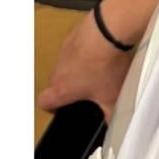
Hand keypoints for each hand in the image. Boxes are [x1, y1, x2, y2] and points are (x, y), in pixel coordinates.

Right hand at [38, 7, 135, 121]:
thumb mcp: (112, 98)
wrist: (107, 33)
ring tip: (103, 72)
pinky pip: (77, 49)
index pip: (45, 102)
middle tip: (91, 92)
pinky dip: (88, 53)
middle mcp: (58, 69)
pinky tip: (105, 54)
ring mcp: (64, 51)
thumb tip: (113, 125)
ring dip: (80, 70)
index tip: (61, 109)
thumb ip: (110, 114)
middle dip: (72, 89)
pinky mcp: (73, 37)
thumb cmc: (105, 69)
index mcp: (62, 88)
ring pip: (68, 65)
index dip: (52, 108)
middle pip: (57, 83)